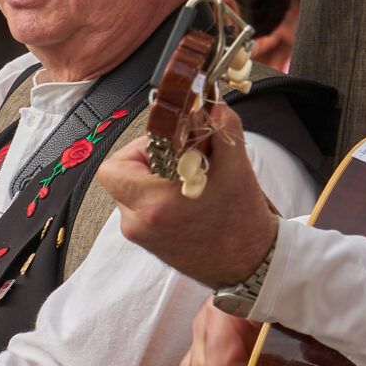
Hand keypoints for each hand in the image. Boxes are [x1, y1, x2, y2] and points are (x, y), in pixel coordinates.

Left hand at [96, 98, 277, 288]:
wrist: (250, 264)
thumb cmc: (242, 222)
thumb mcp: (237, 167)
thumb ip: (222, 126)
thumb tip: (211, 101)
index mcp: (153, 204)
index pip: (115, 167)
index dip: (137, 149)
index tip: (165, 146)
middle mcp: (139, 223)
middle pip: (119, 179)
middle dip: (144, 163)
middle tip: (175, 160)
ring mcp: (141, 237)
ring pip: (129, 194)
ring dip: (152, 181)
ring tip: (185, 181)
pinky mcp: (148, 245)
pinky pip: (140, 211)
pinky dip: (157, 199)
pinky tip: (186, 199)